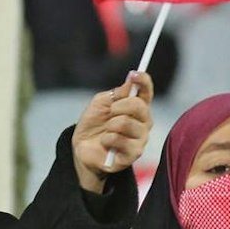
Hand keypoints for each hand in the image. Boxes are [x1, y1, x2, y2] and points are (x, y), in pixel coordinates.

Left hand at [72, 71, 154, 193]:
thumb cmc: (94, 124)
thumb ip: (117, 93)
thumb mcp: (100, 103)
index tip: (134, 74)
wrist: (82, 148)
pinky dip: (107, 139)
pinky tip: (106, 143)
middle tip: (109, 112)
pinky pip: (120, 140)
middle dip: (118, 106)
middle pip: (139, 106)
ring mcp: (141, 138)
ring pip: (126, 123)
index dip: (143, 81)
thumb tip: (132, 80)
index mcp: (137, 107)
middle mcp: (144, 122)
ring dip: (109, 125)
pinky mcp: (134, 154)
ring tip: (106, 131)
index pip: (146, 91)